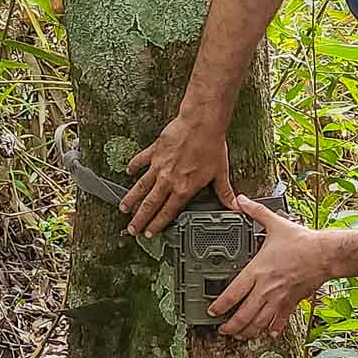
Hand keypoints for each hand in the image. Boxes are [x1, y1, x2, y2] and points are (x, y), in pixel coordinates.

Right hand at [120, 116, 233, 235]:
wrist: (201, 123)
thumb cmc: (211, 146)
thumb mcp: (220, 172)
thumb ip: (225, 192)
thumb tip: (235, 206)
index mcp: (184, 188)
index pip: (167, 212)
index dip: (157, 224)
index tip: (149, 233)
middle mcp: (168, 180)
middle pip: (150, 204)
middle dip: (140, 219)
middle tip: (131, 229)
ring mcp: (159, 166)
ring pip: (141, 187)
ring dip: (131, 199)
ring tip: (123, 208)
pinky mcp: (155, 151)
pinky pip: (141, 161)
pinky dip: (133, 166)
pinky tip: (128, 172)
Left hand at [209, 198, 332, 338]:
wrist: (325, 254)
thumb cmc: (302, 242)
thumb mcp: (275, 224)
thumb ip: (255, 212)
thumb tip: (242, 200)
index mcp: (257, 271)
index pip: (232, 294)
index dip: (219, 306)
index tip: (212, 312)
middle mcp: (265, 289)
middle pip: (243, 315)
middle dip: (230, 326)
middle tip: (223, 329)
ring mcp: (278, 299)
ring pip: (259, 323)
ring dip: (247, 332)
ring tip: (240, 334)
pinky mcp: (291, 303)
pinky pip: (280, 322)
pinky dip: (272, 330)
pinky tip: (268, 333)